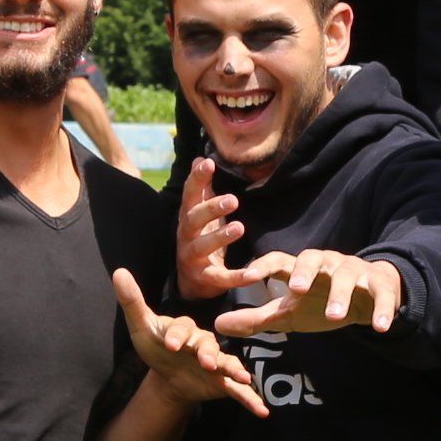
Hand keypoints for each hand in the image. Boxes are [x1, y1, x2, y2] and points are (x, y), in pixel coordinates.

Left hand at [113, 269, 267, 416]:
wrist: (169, 377)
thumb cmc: (157, 347)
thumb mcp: (142, 327)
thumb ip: (132, 301)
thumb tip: (118, 271)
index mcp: (186, 329)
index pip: (183, 328)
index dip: (177, 335)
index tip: (170, 344)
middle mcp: (205, 343)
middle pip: (209, 345)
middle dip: (208, 353)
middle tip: (205, 361)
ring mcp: (217, 363)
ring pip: (227, 364)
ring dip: (234, 370)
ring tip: (243, 377)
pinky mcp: (223, 383)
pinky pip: (238, 391)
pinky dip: (251, 400)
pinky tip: (262, 411)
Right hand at [172, 156, 257, 300]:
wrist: (192, 281)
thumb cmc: (200, 239)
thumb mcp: (200, 213)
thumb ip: (201, 188)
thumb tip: (200, 158)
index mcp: (188, 218)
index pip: (190, 195)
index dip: (197, 178)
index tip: (208, 163)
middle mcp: (187, 236)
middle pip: (193, 220)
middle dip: (211, 208)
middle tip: (232, 200)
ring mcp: (194, 258)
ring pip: (202, 247)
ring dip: (220, 237)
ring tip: (239, 227)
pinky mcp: (206, 279)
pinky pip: (221, 278)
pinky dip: (237, 277)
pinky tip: (253, 274)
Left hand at [217, 247, 402, 335]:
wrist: (365, 298)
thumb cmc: (320, 303)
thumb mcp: (288, 313)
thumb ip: (255, 319)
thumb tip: (218, 324)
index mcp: (300, 269)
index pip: (278, 260)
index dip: (263, 265)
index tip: (247, 276)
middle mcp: (325, 264)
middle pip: (313, 258)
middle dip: (305, 272)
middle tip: (296, 290)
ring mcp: (353, 272)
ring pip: (346, 275)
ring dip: (341, 294)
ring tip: (335, 316)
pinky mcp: (379, 285)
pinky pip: (381, 293)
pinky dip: (382, 308)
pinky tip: (381, 326)